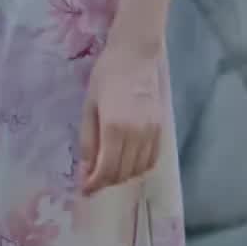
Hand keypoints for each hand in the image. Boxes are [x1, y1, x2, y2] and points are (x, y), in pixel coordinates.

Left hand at [79, 41, 163, 195]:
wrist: (135, 55)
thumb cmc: (106, 77)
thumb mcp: (89, 107)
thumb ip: (89, 142)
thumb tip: (85, 172)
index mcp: (115, 127)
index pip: (107, 169)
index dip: (95, 184)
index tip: (84, 190)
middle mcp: (137, 134)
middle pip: (123, 173)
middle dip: (107, 182)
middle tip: (93, 180)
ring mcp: (152, 132)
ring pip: (139, 170)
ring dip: (123, 177)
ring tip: (108, 171)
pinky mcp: (162, 129)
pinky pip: (152, 160)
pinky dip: (139, 168)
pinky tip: (127, 164)